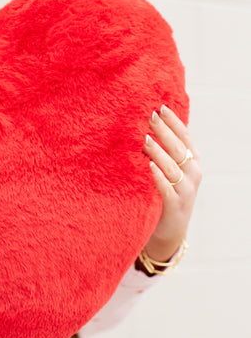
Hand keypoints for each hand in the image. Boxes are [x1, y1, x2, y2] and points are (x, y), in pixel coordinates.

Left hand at [141, 105, 201, 263]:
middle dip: (164, 131)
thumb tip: (146, 125)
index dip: (173, 122)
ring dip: (158, 152)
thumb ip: (164, 151)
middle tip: (149, 116)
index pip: (184, 137)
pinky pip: (167, 188)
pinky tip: (149, 167)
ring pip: (172, 166)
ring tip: (145, 139)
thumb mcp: (168, 170)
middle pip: (178, 148)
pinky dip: (159, 177)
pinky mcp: (176, 206)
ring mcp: (186, 190)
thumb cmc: (165, 194)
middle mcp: (193, 173)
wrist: (169, 230)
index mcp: (192, 161)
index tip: (160, 107)